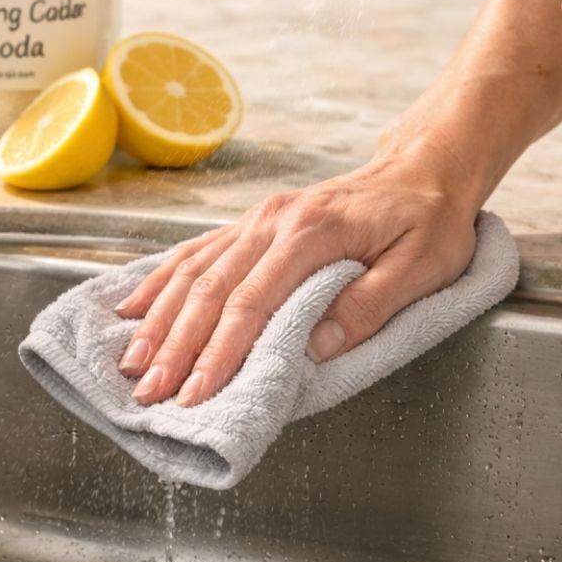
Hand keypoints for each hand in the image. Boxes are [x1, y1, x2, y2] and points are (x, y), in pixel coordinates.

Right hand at [113, 152, 480, 406]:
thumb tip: (319, 346)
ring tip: (131, 363)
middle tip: (150, 393)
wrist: (424, 167)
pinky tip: (135, 307)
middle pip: (211, 288)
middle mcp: (275, 220)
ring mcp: (261, 218)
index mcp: (313, 233)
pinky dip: (163, 280)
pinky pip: (199, 250)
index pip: (253, 301)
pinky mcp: (256, 223)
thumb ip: (372, 304)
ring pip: (195, 269)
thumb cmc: (430, 219)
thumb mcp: (425, 266)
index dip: (220, 352)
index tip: (196, 394)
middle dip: (175, 345)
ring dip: (159, 318)